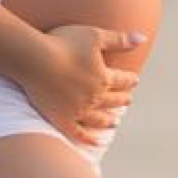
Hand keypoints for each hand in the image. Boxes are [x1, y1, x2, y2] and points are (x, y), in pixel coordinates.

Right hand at [24, 24, 147, 149]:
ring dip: (109, 120)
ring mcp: (78, 110)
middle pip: (113, 100)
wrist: (35, 60)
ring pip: (99, 118)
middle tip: (128, 100)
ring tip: (115, 122)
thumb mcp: (94, 36)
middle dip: (122, 99)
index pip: (122, 80)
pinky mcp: (62, 119)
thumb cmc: (63, 43)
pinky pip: (80, 133)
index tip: (135, 80)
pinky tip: (98, 141)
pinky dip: (90, 138)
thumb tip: (142, 38)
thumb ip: (119, 39)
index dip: (130, 80)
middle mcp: (94, 97)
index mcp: (103, 77)